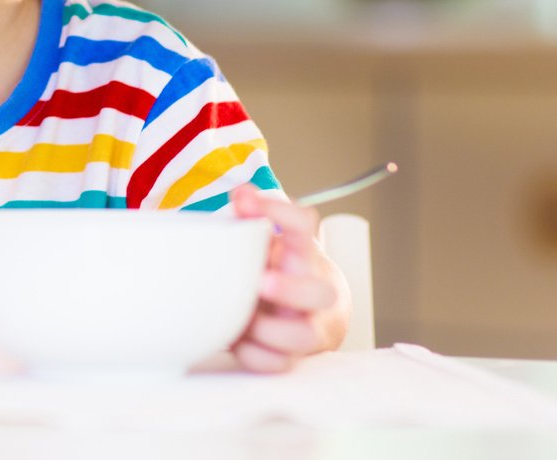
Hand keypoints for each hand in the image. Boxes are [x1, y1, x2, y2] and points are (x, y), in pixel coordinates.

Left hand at [228, 185, 349, 372]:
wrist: (307, 310)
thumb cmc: (281, 268)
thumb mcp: (267, 238)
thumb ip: (251, 214)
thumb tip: (241, 193)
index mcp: (304, 255)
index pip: (305, 226)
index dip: (280, 212)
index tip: (245, 202)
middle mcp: (312, 291)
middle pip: (320, 292)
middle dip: (290, 289)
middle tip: (260, 281)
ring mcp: (306, 327)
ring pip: (303, 337)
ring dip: (269, 330)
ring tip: (242, 319)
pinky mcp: (292, 356)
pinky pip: (280, 364)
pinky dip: (256, 356)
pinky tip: (236, 340)